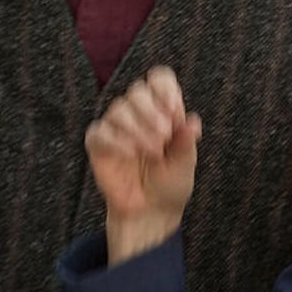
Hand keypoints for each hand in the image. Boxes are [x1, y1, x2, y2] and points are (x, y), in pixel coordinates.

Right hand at [85, 66, 200, 261]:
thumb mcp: (185, 163)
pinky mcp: (99, 144)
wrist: (151, 211)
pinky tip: (130, 154)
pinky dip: (115, 140)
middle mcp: (138, 114)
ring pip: (118, 109)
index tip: (174, 110)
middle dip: (151, 112)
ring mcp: (117, 127)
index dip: (165, 89)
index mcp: (163, 110)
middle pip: (137, 92)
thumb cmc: (170, 183)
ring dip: (136, 128)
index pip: (159, 80)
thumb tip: (193, 122)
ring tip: (152, 151)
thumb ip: (186, 142)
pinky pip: (100, 132)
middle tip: (164, 136)